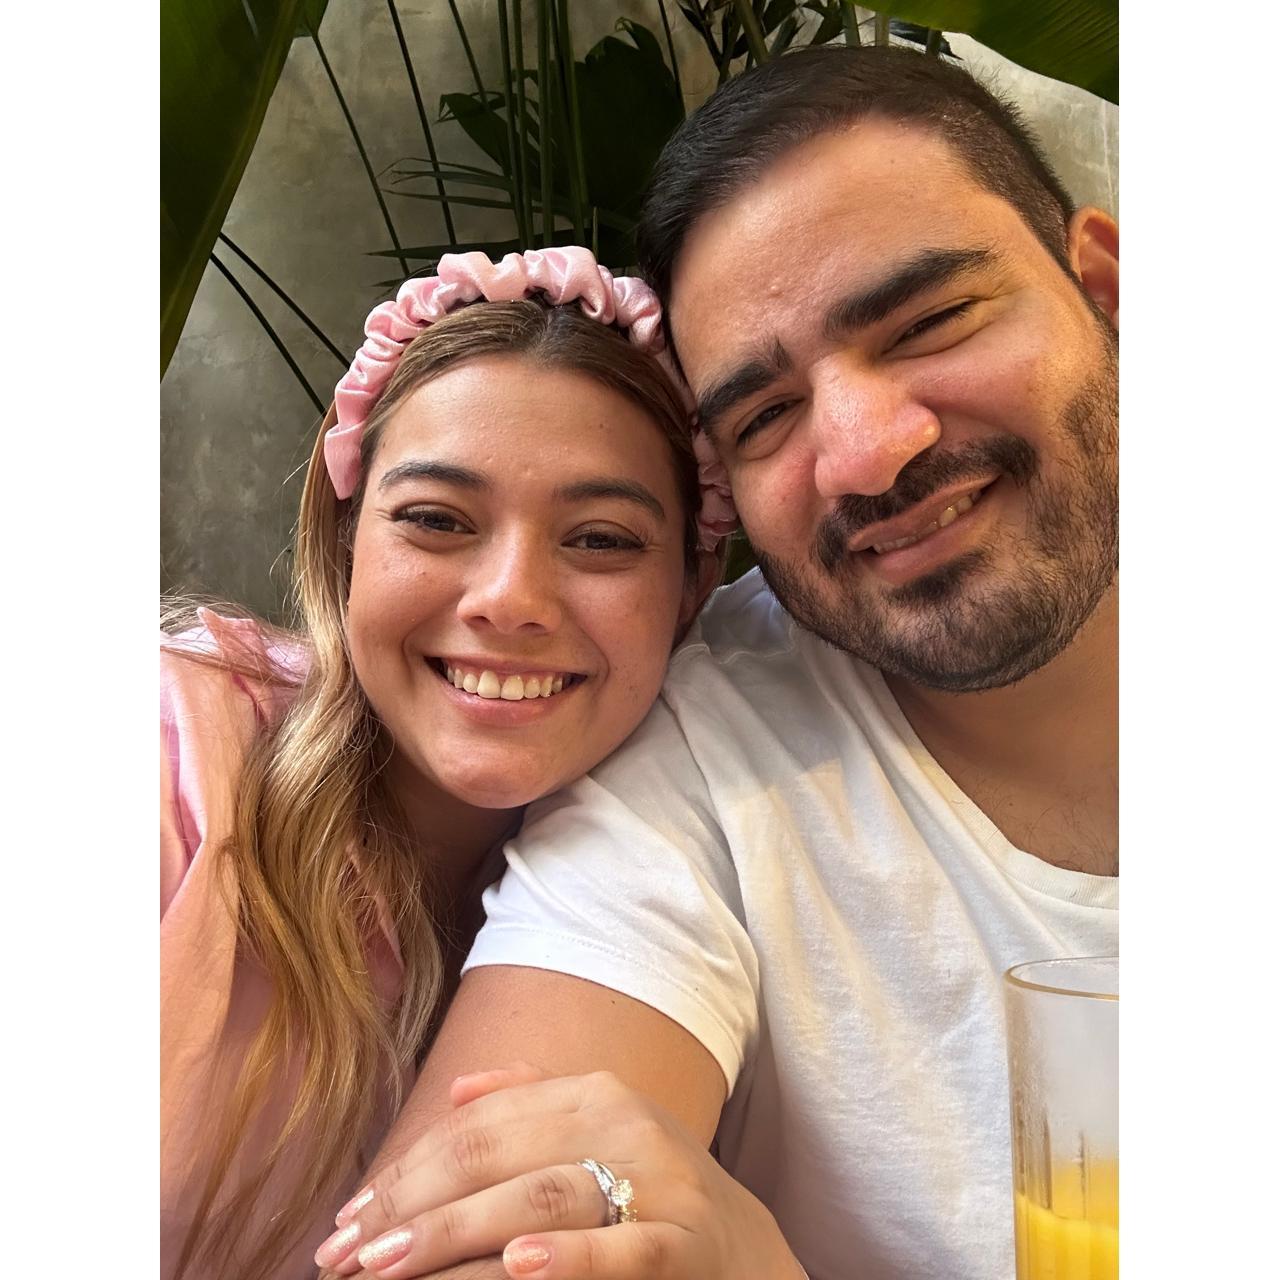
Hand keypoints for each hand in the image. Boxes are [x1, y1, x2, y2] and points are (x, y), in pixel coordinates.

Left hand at [313, 1063, 803, 1278]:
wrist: (749, 1248)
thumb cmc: (655, 1191)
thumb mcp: (602, 1131)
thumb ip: (532, 1102)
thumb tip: (456, 1087)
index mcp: (593, 1093)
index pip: (479, 1125)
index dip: (407, 1168)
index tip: (349, 1217)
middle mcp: (622, 1122)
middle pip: (494, 1156)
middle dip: (409, 1207)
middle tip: (345, 1254)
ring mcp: (658, 1180)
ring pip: (541, 1198)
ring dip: (455, 1233)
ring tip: (388, 1266)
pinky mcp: (686, 1240)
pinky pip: (621, 1249)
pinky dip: (568, 1259)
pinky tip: (515, 1267)